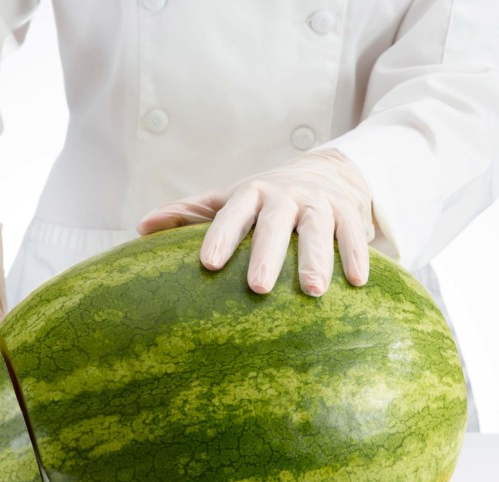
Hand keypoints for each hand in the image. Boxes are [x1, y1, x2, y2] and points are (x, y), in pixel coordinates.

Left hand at [136, 149, 373, 295]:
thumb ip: (191, 214)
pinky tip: (357, 283)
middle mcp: (286, 196)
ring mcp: (320, 204)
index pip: (233, 214)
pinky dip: (356, 257)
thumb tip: (142, 228)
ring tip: (313, 291)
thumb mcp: (231, 199)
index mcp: (252, 193)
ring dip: (317, 259)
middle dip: (268, 254)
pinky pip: (353, 236)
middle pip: (276, 225)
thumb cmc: (267, 199)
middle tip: (258, 288)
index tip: (209, 264)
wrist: (329, 172)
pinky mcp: (350, 214)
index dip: (221, 236)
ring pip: (319, 231)